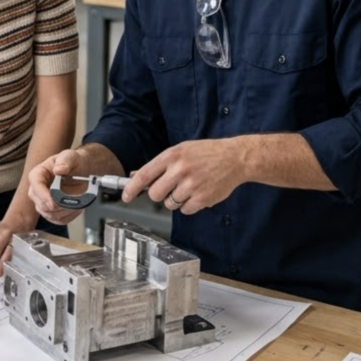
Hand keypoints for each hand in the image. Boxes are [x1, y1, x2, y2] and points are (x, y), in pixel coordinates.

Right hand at [27, 149, 87, 225]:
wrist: (80, 170)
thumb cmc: (72, 162)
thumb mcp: (70, 156)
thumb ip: (65, 161)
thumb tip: (59, 170)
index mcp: (38, 174)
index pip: (35, 186)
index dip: (43, 196)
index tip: (53, 202)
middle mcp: (37, 189)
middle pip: (40, 204)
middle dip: (56, 206)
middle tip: (71, 201)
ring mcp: (43, 201)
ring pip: (48, 214)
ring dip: (64, 211)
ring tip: (77, 203)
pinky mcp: (52, 211)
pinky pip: (57, 220)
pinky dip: (68, 216)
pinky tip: (76, 208)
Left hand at [122, 139, 247, 214]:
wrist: (235, 158)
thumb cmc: (206, 153)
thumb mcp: (181, 151)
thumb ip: (159, 165)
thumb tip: (136, 176)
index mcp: (172, 156)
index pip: (144, 175)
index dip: (131, 188)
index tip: (126, 196)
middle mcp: (180, 170)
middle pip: (154, 194)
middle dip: (159, 194)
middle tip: (170, 187)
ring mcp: (192, 185)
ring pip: (169, 204)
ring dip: (175, 200)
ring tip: (188, 187)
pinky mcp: (203, 198)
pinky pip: (185, 210)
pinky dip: (189, 205)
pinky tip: (197, 193)